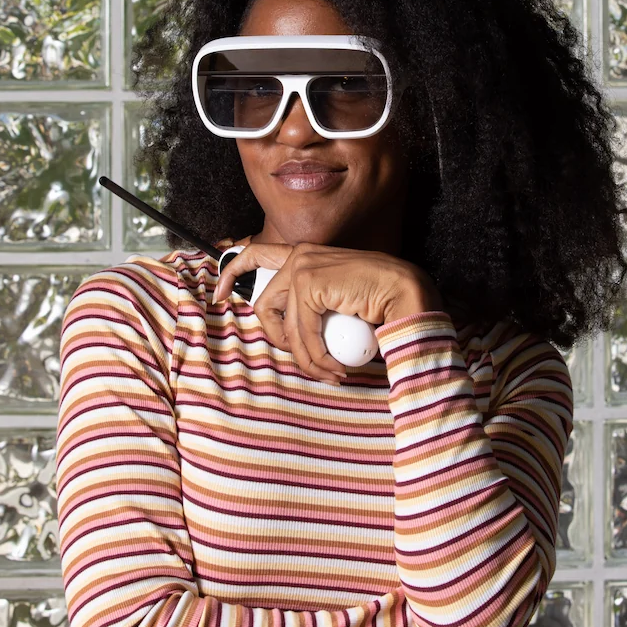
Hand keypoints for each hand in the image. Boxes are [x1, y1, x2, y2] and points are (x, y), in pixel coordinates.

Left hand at [212, 241, 440, 385]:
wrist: (407, 293)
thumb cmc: (379, 300)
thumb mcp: (338, 300)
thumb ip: (316, 305)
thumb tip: (294, 330)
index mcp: (306, 254)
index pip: (256, 254)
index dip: (231, 272)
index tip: (219, 294)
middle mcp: (300, 255)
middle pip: (264, 304)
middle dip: (277, 339)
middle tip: (306, 360)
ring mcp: (303, 267)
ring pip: (286, 328)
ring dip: (309, 359)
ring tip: (331, 372)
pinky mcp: (309, 283)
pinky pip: (302, 334)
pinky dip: (319, 358)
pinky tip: (337, 367)